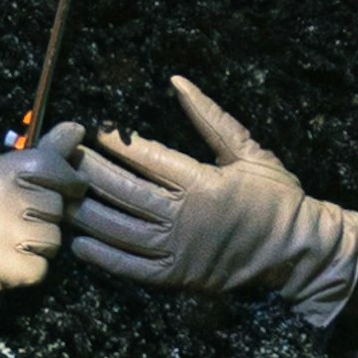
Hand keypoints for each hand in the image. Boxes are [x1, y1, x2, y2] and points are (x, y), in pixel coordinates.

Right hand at [0, 127, 87, 339]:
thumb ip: (38, 154)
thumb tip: (77, 129)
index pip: (48, 165)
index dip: (67, 178)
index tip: (69, 187)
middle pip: (55, 205)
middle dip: (47, 215)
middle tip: (19, 220)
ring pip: (53, 238)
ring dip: (40, 243)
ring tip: (12, 242)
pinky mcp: (5, 270)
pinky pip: (42, 266)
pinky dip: (31, 268)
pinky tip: (9, 262)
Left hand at [72, 80, 357, 308]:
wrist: (296, 253)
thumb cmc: (275, 197)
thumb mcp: (248, 151)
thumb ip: (209, 117)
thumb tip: (177, 81)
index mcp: (201, 183)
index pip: (146, 158)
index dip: (115, 143)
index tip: (92, 129)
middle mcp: (184, 217)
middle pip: (124, 192)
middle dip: (90, 171)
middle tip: (64, 156)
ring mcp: (178, 250)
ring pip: (119, 230)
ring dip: (86, 212)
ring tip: (61, 194)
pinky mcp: (176, 276)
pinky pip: (130, 268)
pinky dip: (102, 257)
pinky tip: (80, 243)